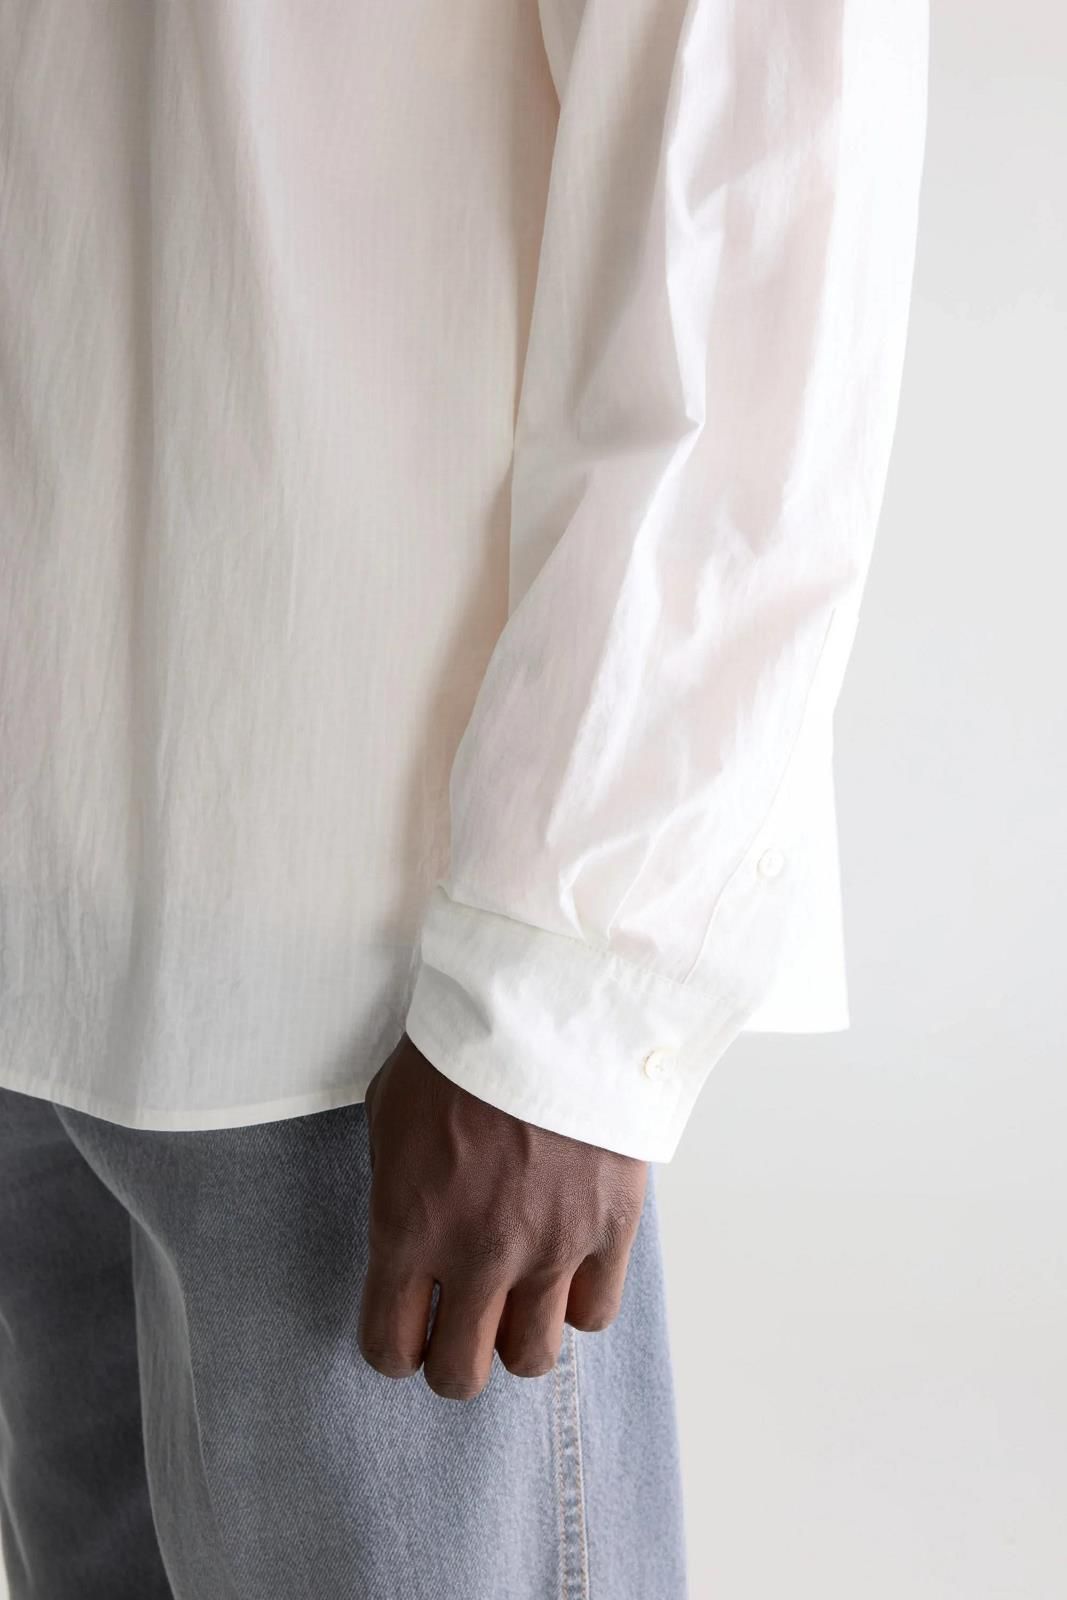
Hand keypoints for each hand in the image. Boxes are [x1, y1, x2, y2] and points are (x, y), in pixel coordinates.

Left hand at [358, 1033, 646, 1399]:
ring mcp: (550, 1248)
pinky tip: (568, 1267)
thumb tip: (409, 1221)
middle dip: (453, 1359)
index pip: (389, 1347)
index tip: (405, 1329)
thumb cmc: (459, 1047)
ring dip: (517, 1338)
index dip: (394, 1347)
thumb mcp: (390, 1110)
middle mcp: (477, 1255)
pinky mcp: (609, 1229)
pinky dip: (579, 1301)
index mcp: (408, 1228)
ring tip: (518, 1301)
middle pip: (461, 1374)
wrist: (545, 1003)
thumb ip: (395, 1182)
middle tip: (460, 1327)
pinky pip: (596, 1313)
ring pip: (533, 1358)